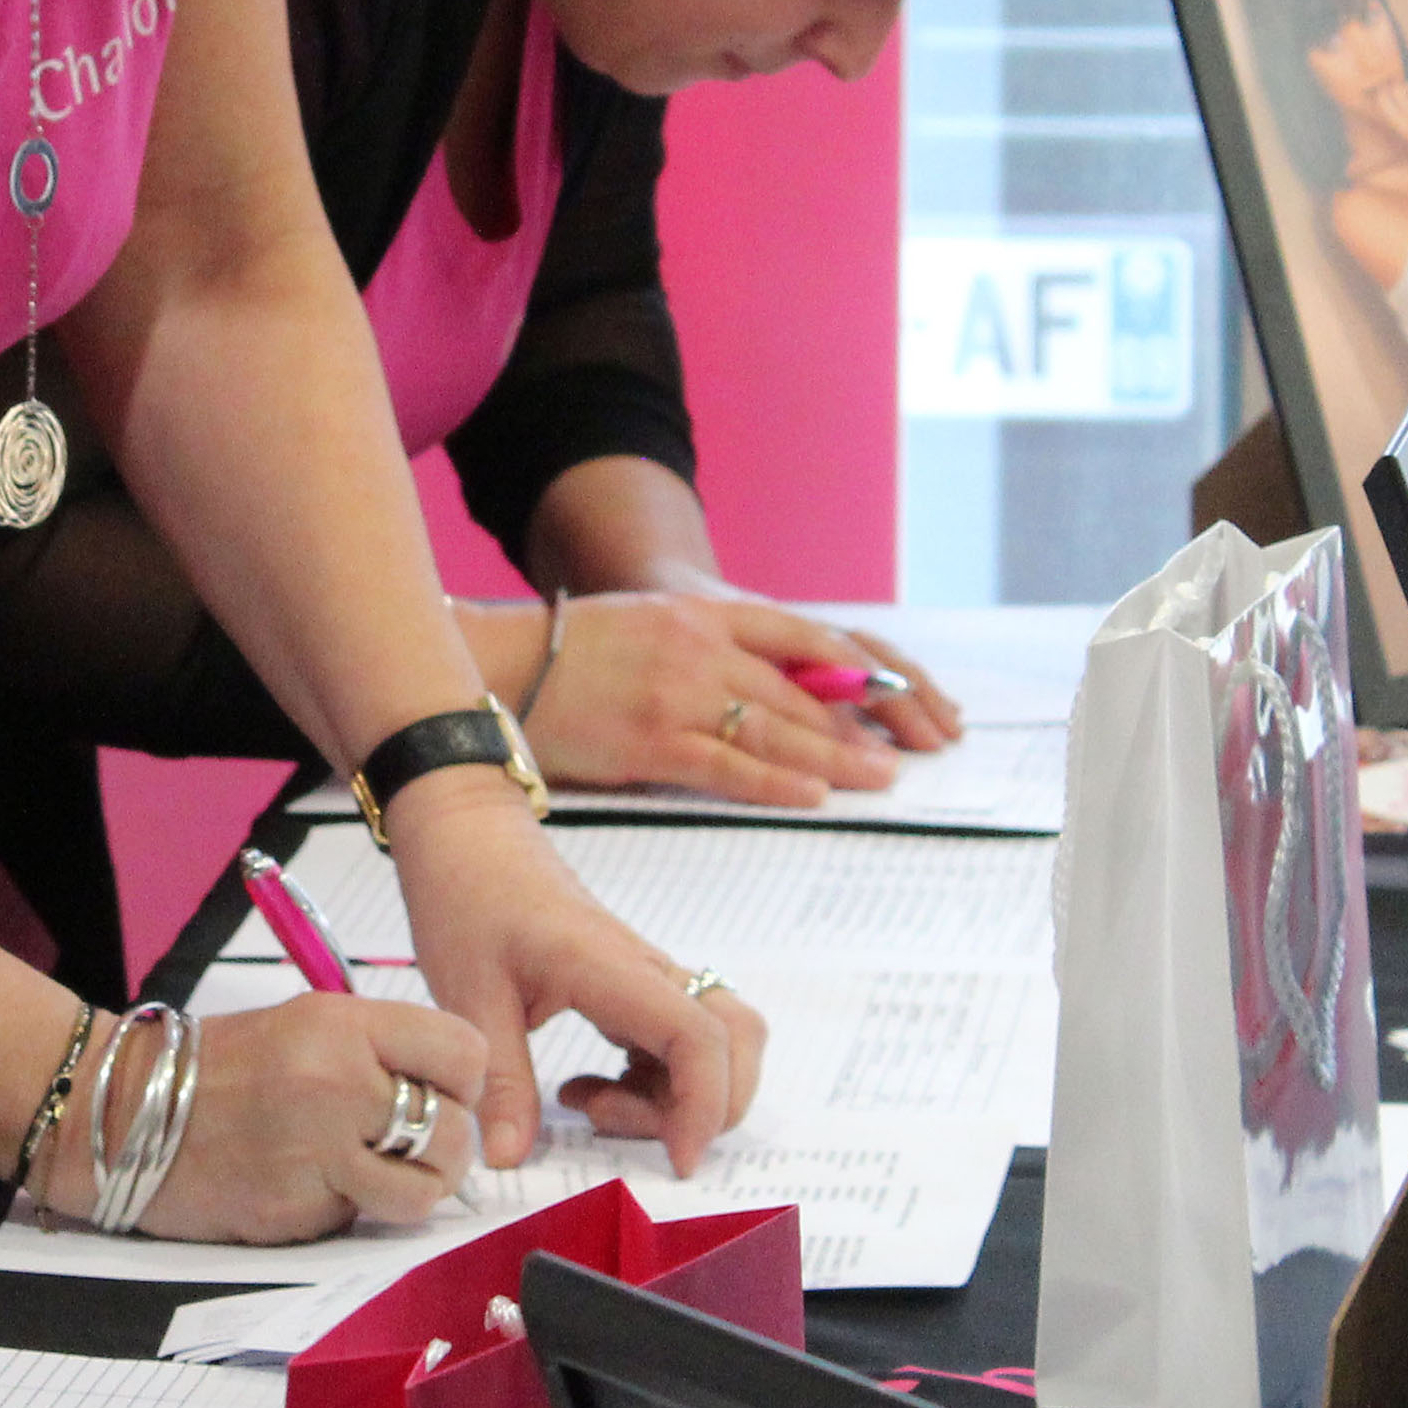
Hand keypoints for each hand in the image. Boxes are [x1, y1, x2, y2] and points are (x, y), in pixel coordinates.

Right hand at [103, 990, 489, 1243]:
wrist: (123, 1114)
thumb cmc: (222, 1067)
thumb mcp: (306, 1025)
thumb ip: (380, 1052)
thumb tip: (452, 1094)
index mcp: (343, 1026)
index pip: (462, 1053)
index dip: (463, 1081)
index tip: (445, 1091)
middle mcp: (338, 1085)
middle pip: (453, 1131)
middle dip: (446, 1147)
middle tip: (417, 1145)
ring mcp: (317, 1154)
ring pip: (423, 1192)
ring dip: (413, 1191)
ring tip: (377, 1174)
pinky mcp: (297, 1213)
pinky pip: (360, 1220)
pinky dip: (349, 1211)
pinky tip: (311, 1187)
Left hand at [383, 775, 769, 1171]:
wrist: (469, 838)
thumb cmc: (467, 900)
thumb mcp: (467, 996)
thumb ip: (498, 1081)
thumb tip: (508, 1161)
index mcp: (610, 967)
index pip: (698, 1037)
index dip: (704, 1108)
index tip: (674, 1163)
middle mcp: (646, 970)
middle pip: (736, 1038)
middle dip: (707, 1106)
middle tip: (618, 1128)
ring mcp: (646, 976)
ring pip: (714, 1041)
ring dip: (674, 1095)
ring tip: (588, 1105)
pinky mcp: (633, 986)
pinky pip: (677, 1041)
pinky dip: (653, 1081)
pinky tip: (587, 1088)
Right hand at [500, 592, 923, 807]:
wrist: (502, 666)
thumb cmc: (575, 654)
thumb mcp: (655, 626)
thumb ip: (713, 650)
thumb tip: (781, 693)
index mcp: (703, 613)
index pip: (803, 637)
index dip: (857, 670)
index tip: (896, 695)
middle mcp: (699, 647)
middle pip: (801, 688)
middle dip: (860, 722)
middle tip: (905, 748)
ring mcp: (677, 694)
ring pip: (777, 728)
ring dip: (837, 756)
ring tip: (880, 776)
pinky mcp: (652, 741)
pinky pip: (730, 766)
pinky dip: (779, 781)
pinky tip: (816, 793)